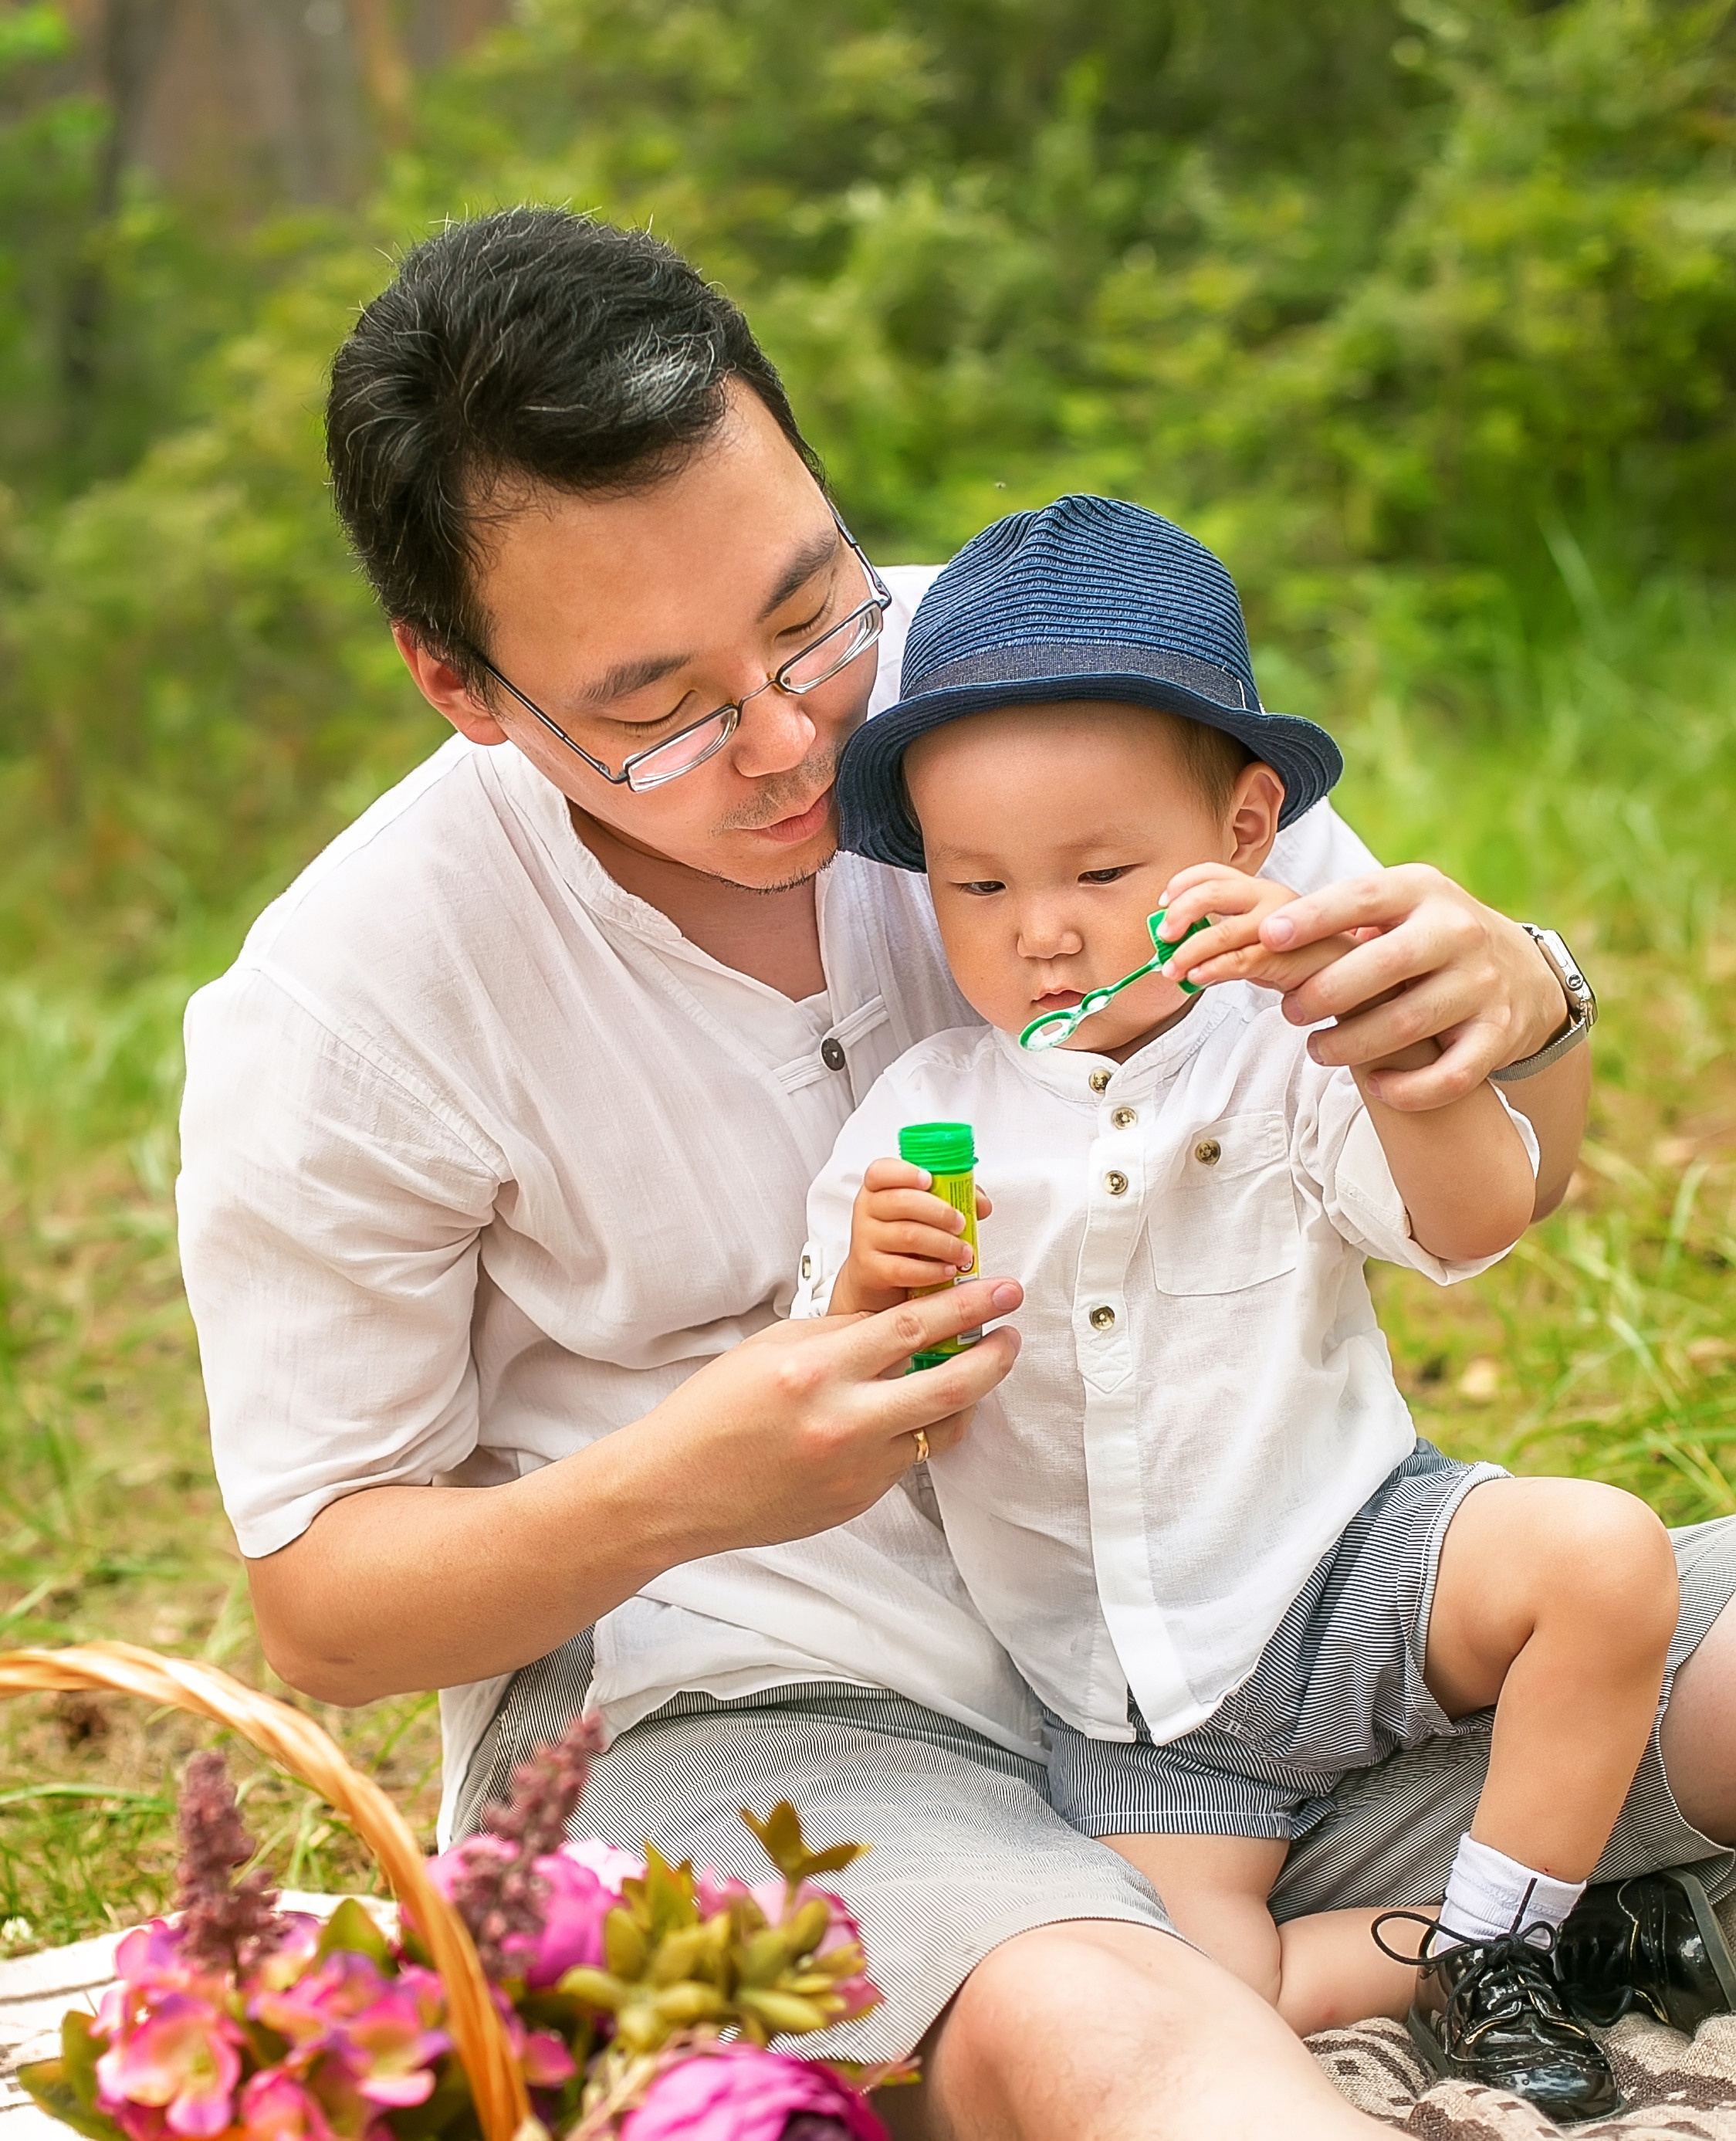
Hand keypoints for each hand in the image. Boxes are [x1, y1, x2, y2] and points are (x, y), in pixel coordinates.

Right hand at [652, 1277, 1022, 1550]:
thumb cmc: (714, 1411)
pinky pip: (911, 1458)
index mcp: (816, 1370)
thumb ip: (839, 1335)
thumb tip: (898, 1324)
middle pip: (950, 1384)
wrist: (676, 1489)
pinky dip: (923, 1429)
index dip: (967, 1306)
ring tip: (978, 1369)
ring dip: (969, 1396)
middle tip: (1014, 1332)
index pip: (911, 1327)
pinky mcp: (857, 1499)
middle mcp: (841, 1421)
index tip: (1003, 1291)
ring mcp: (854, 1468)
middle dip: (995, 1354)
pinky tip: (922, 1411)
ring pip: (941, 1427)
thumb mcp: (773, 1349)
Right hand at [830, 1157, 991, 1315]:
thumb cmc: (906, 1233)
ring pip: (907, 1236)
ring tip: (962, 1251)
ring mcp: (866, 1239)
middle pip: (902, 1202)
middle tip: (961, 1223)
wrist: (878, 1273)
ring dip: (943, 1244)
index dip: (905, 1173)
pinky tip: (946, 1270)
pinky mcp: (870, 1269)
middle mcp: (868, 1209)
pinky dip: (931, 1270)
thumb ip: (954, 1197)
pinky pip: (902, 1269)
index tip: (929, 1180)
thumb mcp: (925, 1209)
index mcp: (880, 1187)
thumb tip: (981, 1205)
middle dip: (939, 1212)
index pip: (882, 1171)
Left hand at [1153, 864, 1355, 994]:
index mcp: (1260, 890)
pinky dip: (1209, 970)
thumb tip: (1175, 949)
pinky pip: (1237, 962)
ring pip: (1219, 931)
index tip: (1162, 905)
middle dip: (1178, 913)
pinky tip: (1196, 979)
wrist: (1349, 982)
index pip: (1212, 872)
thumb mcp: (1258, 939)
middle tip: (1162, 937)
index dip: (1181, 884)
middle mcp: (1269, 898)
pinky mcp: (1284, 957)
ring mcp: (1279, 926)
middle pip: (1210, 892)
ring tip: (1171, 971)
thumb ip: (1222, 937)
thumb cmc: (1299, 959)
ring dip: (1186, 953)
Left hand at [1255, 866, 1571, 1109]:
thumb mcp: (1397, 908)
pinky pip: (1450, 1074)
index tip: (1269, 936)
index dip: (1315, 917)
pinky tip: (1377, 1086)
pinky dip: (1408, 1089)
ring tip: (1318, 1050)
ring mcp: (1483, 983)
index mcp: (1422, 891)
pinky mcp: (1500, 1032)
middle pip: (1385, 965)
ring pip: (1408, 1024)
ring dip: (1352, 1044)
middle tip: (1289, 1011)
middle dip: (1326, 993)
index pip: (1364, 897)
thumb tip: (1259, 932)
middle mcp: (1458, 931)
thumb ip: (1343, 916)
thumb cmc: (1427, 939)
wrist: (1522, 971)